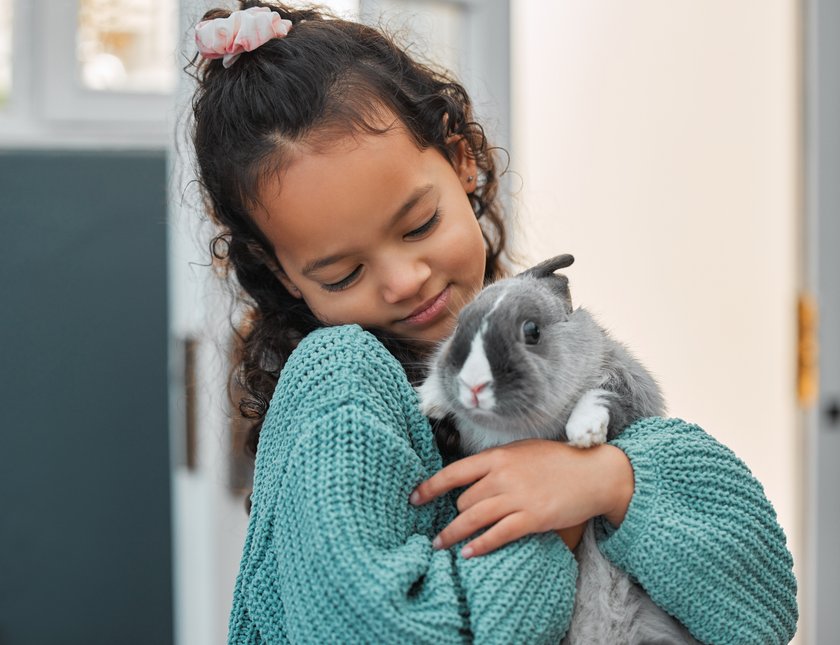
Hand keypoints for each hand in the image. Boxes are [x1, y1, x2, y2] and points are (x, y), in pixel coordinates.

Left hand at [409, 438, 633, 557]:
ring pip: (473, 517)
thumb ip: (496, 464)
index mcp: (498, 456)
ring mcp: (518, 496)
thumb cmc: (557, 461)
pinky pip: (498, 534)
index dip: (429, 487)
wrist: (594, 472)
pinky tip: (468, 553)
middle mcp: (503, 475)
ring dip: (453, 534)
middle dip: (453, 515)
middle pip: (463, 499)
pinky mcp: (533, 517)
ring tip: (440, 545)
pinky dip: (480, 545)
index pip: (453, 472)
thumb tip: (468, 478)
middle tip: (441, 529)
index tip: (414, 498)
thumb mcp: (521, 452)